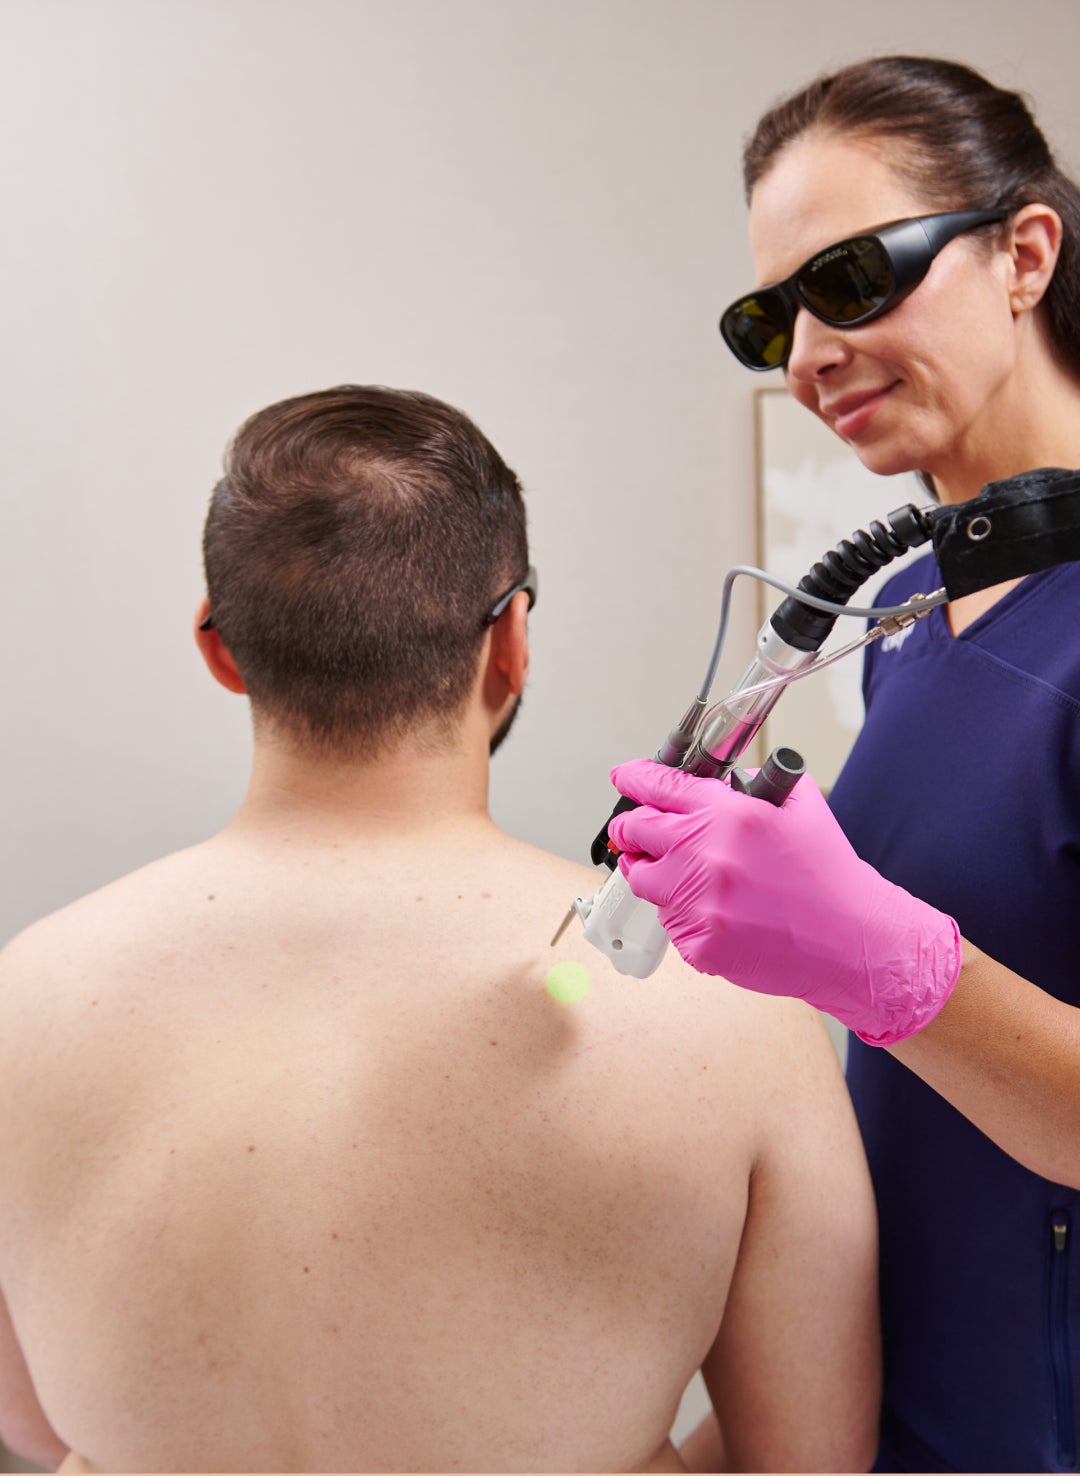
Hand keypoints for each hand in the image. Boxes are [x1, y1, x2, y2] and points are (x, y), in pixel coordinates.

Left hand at [608, 758, 960, 1046]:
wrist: (855, 941)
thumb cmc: (830, 877)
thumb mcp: (801, 807)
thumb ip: (758, 784)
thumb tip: (726, 778)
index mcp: (728, 815)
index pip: (658, 785)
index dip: (634, 778)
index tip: (624, 776)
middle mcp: (705, 855)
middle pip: (634, 832)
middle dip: (634, 829)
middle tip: (643, 834)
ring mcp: (698, 904)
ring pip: (644, 881)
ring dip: (659, 875)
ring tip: (693, 878)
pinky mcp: (699, 944)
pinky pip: (670, 923)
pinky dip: (687, 917)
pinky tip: (723, 914)